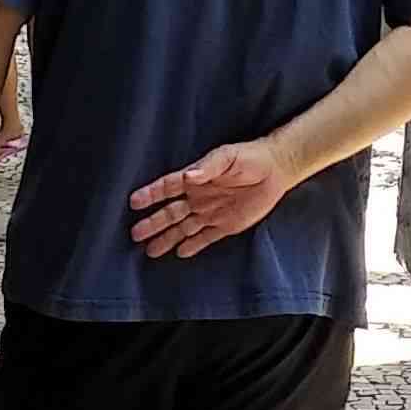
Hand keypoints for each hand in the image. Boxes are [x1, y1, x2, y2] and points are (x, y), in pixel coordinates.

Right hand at [128, 139, 292, 260]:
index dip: (151, 195)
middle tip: (134, 234)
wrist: (276, 169)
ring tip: (150, 251)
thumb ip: (208, 167)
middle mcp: (199, 197)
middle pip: (170, 213)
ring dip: (167, 239)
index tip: (133, 202)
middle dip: (153, 223)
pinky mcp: (225, 225)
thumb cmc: (250, 157)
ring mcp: (210, 213)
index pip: (168, 188)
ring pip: (183, 228)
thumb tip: (188, 175)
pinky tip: (179, 252)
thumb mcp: (227, 157)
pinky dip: (193, 245)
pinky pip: (205, 237)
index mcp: (196, 179)